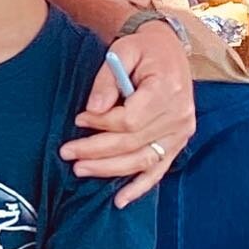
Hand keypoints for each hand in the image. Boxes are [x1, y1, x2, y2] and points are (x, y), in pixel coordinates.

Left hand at [65, 21, 193, 207]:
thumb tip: (92, 109)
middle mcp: (179, 116)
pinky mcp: (178, 142)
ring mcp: (181, 132)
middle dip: (97, 152)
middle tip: (67, 154)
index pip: (129, 120)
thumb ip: (107, 80)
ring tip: (81, 170)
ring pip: (144, 160)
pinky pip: (159, 169)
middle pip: (133, 144)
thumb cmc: (142, 48)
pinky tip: (121, 200)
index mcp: (166, 91)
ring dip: (111, 170)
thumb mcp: (122, 51)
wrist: (168, 49)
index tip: (78, 118)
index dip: (101, 123)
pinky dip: (140, 187)